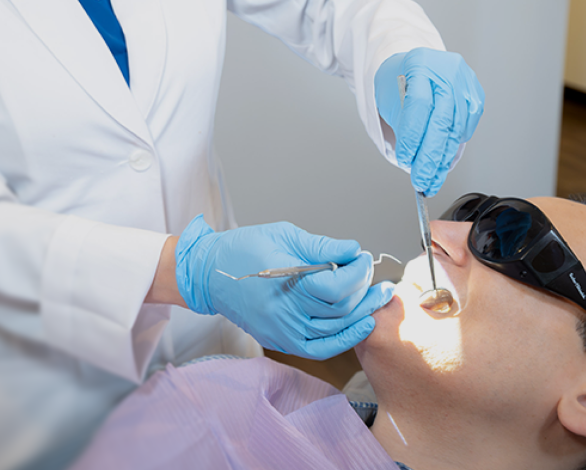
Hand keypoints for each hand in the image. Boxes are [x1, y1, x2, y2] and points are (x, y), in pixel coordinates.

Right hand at [174, 216, 392, 357]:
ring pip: (335, 330)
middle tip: (373, 276)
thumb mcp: (283, 236)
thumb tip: (353, 250)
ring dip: (361, 314)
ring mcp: (282, 331)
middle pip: (340, 309)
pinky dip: (343, 340)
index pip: (337, 287)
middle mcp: (285, 313)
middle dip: (363, 290)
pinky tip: (360, 326)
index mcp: (285, 283)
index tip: (362, 258)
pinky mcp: (280, 340)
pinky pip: (319, 348)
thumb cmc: (241, 249)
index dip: (357, 273)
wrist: (208, 274)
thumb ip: (321, 247)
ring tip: (377, 298)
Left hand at [373, 48, 484, 194]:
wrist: (418, 66)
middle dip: (430, 156)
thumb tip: (414, 163)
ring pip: (456, 129)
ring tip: (432, 178)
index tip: (406, 159)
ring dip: (443, 159)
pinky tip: (443, 160)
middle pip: (441, 120)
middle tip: (421, 179)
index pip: (418, 105)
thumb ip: (404, 127)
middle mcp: (447, 70)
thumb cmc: (401, 82)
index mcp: (420, 64)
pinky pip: (466, 128)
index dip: (412, 136)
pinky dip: (453, 147)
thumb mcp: (392, 98)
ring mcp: (465, 82)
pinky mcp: (476, 95)